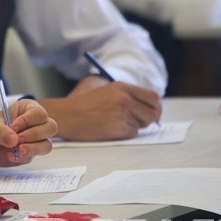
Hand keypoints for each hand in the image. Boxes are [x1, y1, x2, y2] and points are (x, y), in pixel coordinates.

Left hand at [0, 99, 55, 166]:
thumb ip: (1, 131)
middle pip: (50, 127)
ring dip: (32, 149)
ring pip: (47, 144)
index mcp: (27, 109)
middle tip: (17, 140)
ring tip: (16, 150)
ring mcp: (35, 139)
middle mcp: (35, 123)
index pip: (39, 113)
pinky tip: (11, 155)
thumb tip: (13, 140)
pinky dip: (23, 157)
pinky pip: (35, 156)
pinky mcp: (31, 153)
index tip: (13, 127)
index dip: (28, 121)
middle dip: (34, 135)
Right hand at [41, 81, 161, 140]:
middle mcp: (124, 99)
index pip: (153, 97)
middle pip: (153, 112)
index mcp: (122, 87)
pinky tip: (109, 128)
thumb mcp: (105, 90)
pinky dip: (124, 133)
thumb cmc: (83, 104)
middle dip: (149, 119)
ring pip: (142, 124)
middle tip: (140, 122)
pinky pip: (132, 133)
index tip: (152, 111)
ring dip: (133, 126)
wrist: (65, 116)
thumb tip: (149, 107)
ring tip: (115, 122)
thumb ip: (126, 95)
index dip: (155, 106)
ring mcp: (122, 114)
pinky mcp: (118, 129)